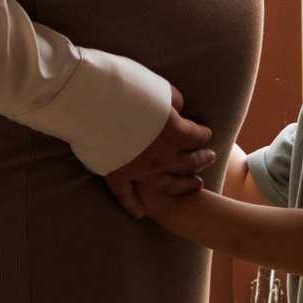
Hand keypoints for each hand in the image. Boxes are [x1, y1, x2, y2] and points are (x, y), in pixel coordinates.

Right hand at [105, 94, 212, 219]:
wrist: (92, 100)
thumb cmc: (127, 87)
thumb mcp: (160, 88)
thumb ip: (174, 103)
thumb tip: (177, 111)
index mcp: (175, 133)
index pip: (197, 137)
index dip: (204, 134)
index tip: (205, 133)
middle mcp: (161, 156)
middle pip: (189, 162)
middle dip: (202, 159)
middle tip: (210, 157)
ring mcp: (139, 169)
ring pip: (167, 184)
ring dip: (184, 185)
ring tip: (196, 184)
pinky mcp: (116, 173)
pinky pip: (126, 195)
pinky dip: (132, 205)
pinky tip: (140, 214)